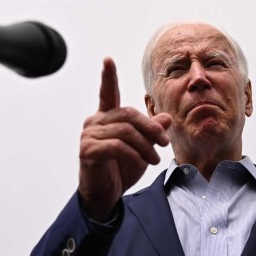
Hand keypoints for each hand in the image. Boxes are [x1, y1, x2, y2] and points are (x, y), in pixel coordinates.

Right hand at [78, 58, 171, 220]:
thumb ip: (152, 132)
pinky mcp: (88, 151)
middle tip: (165, 143)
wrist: (106, 195)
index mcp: (106, 118)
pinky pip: (118, 146)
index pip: (107, 94)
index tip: (107, 59)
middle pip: (129, 115)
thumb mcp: (143, 149)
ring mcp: (89, 136)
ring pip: (126, 131)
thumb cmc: (121, 170)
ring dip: (146, 146)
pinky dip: (134, 155)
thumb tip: (167, 117)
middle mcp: (94, 122)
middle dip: (151, 128)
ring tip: (155, 160)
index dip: (108, 77)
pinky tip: (141, 163)